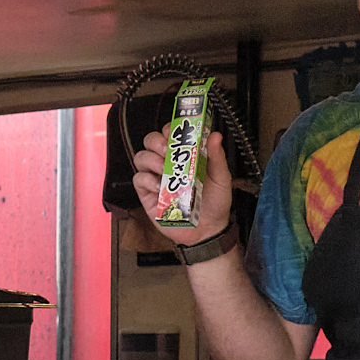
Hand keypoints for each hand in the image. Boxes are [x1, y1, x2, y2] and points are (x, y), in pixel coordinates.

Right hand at [131, 129, 235, 248]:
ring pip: (140, 157)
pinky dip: (148, 180)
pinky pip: (139, 180)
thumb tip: (215, 135)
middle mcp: (167, 163)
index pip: (169, 133)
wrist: (208, 230)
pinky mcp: (147, 194)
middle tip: (168, 150)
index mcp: (184, 155)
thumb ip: (216, 156)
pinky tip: (161, 186)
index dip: (169, 129)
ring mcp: (156, 178)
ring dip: (152, 159)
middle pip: (150, 141)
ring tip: (165, 169)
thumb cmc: (214, 203)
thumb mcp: (221, 177)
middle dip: (156, 141)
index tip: (176, 132)